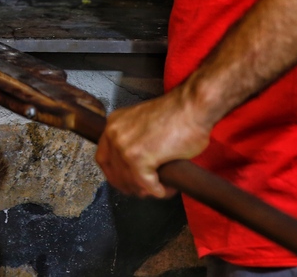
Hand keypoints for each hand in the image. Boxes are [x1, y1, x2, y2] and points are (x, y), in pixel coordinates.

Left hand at [95, 85, 212, 197]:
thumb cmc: (177, 113)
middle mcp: (114, 134)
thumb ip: (134, 139)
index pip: (104, 157)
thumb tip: (137, 164)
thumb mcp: (142, 124)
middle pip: (114, 172)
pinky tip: (167, 189)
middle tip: (144, 190)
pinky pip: (146, 185)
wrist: (192, 106)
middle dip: (130, 186)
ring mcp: (124, 147)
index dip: (115, 174)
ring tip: (160, 188)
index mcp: (114, 124)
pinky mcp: (139, 159)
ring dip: (145, 190)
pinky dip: (158, 191)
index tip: (126, 181)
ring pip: (129, 181)